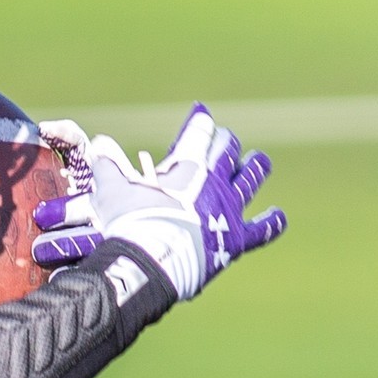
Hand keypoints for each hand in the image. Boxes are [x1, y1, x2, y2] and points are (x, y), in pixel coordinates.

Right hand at [29, 105, 284, 301]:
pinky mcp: (236, 239)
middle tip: (224, 139)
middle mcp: (214, 182)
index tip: (202, 114)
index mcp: (188, 166)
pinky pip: (262, 229)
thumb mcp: (112, 190)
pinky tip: (278, 215)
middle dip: (225, 143)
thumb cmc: (129, 224)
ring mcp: (228, 210)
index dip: (201, 122)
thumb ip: (108, 166)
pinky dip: (271, 222)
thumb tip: (99, 143)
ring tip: (259, 160)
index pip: (200, 133)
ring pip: (250, 180)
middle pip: (227, 152)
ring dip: (254, 168)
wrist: (149, 263)